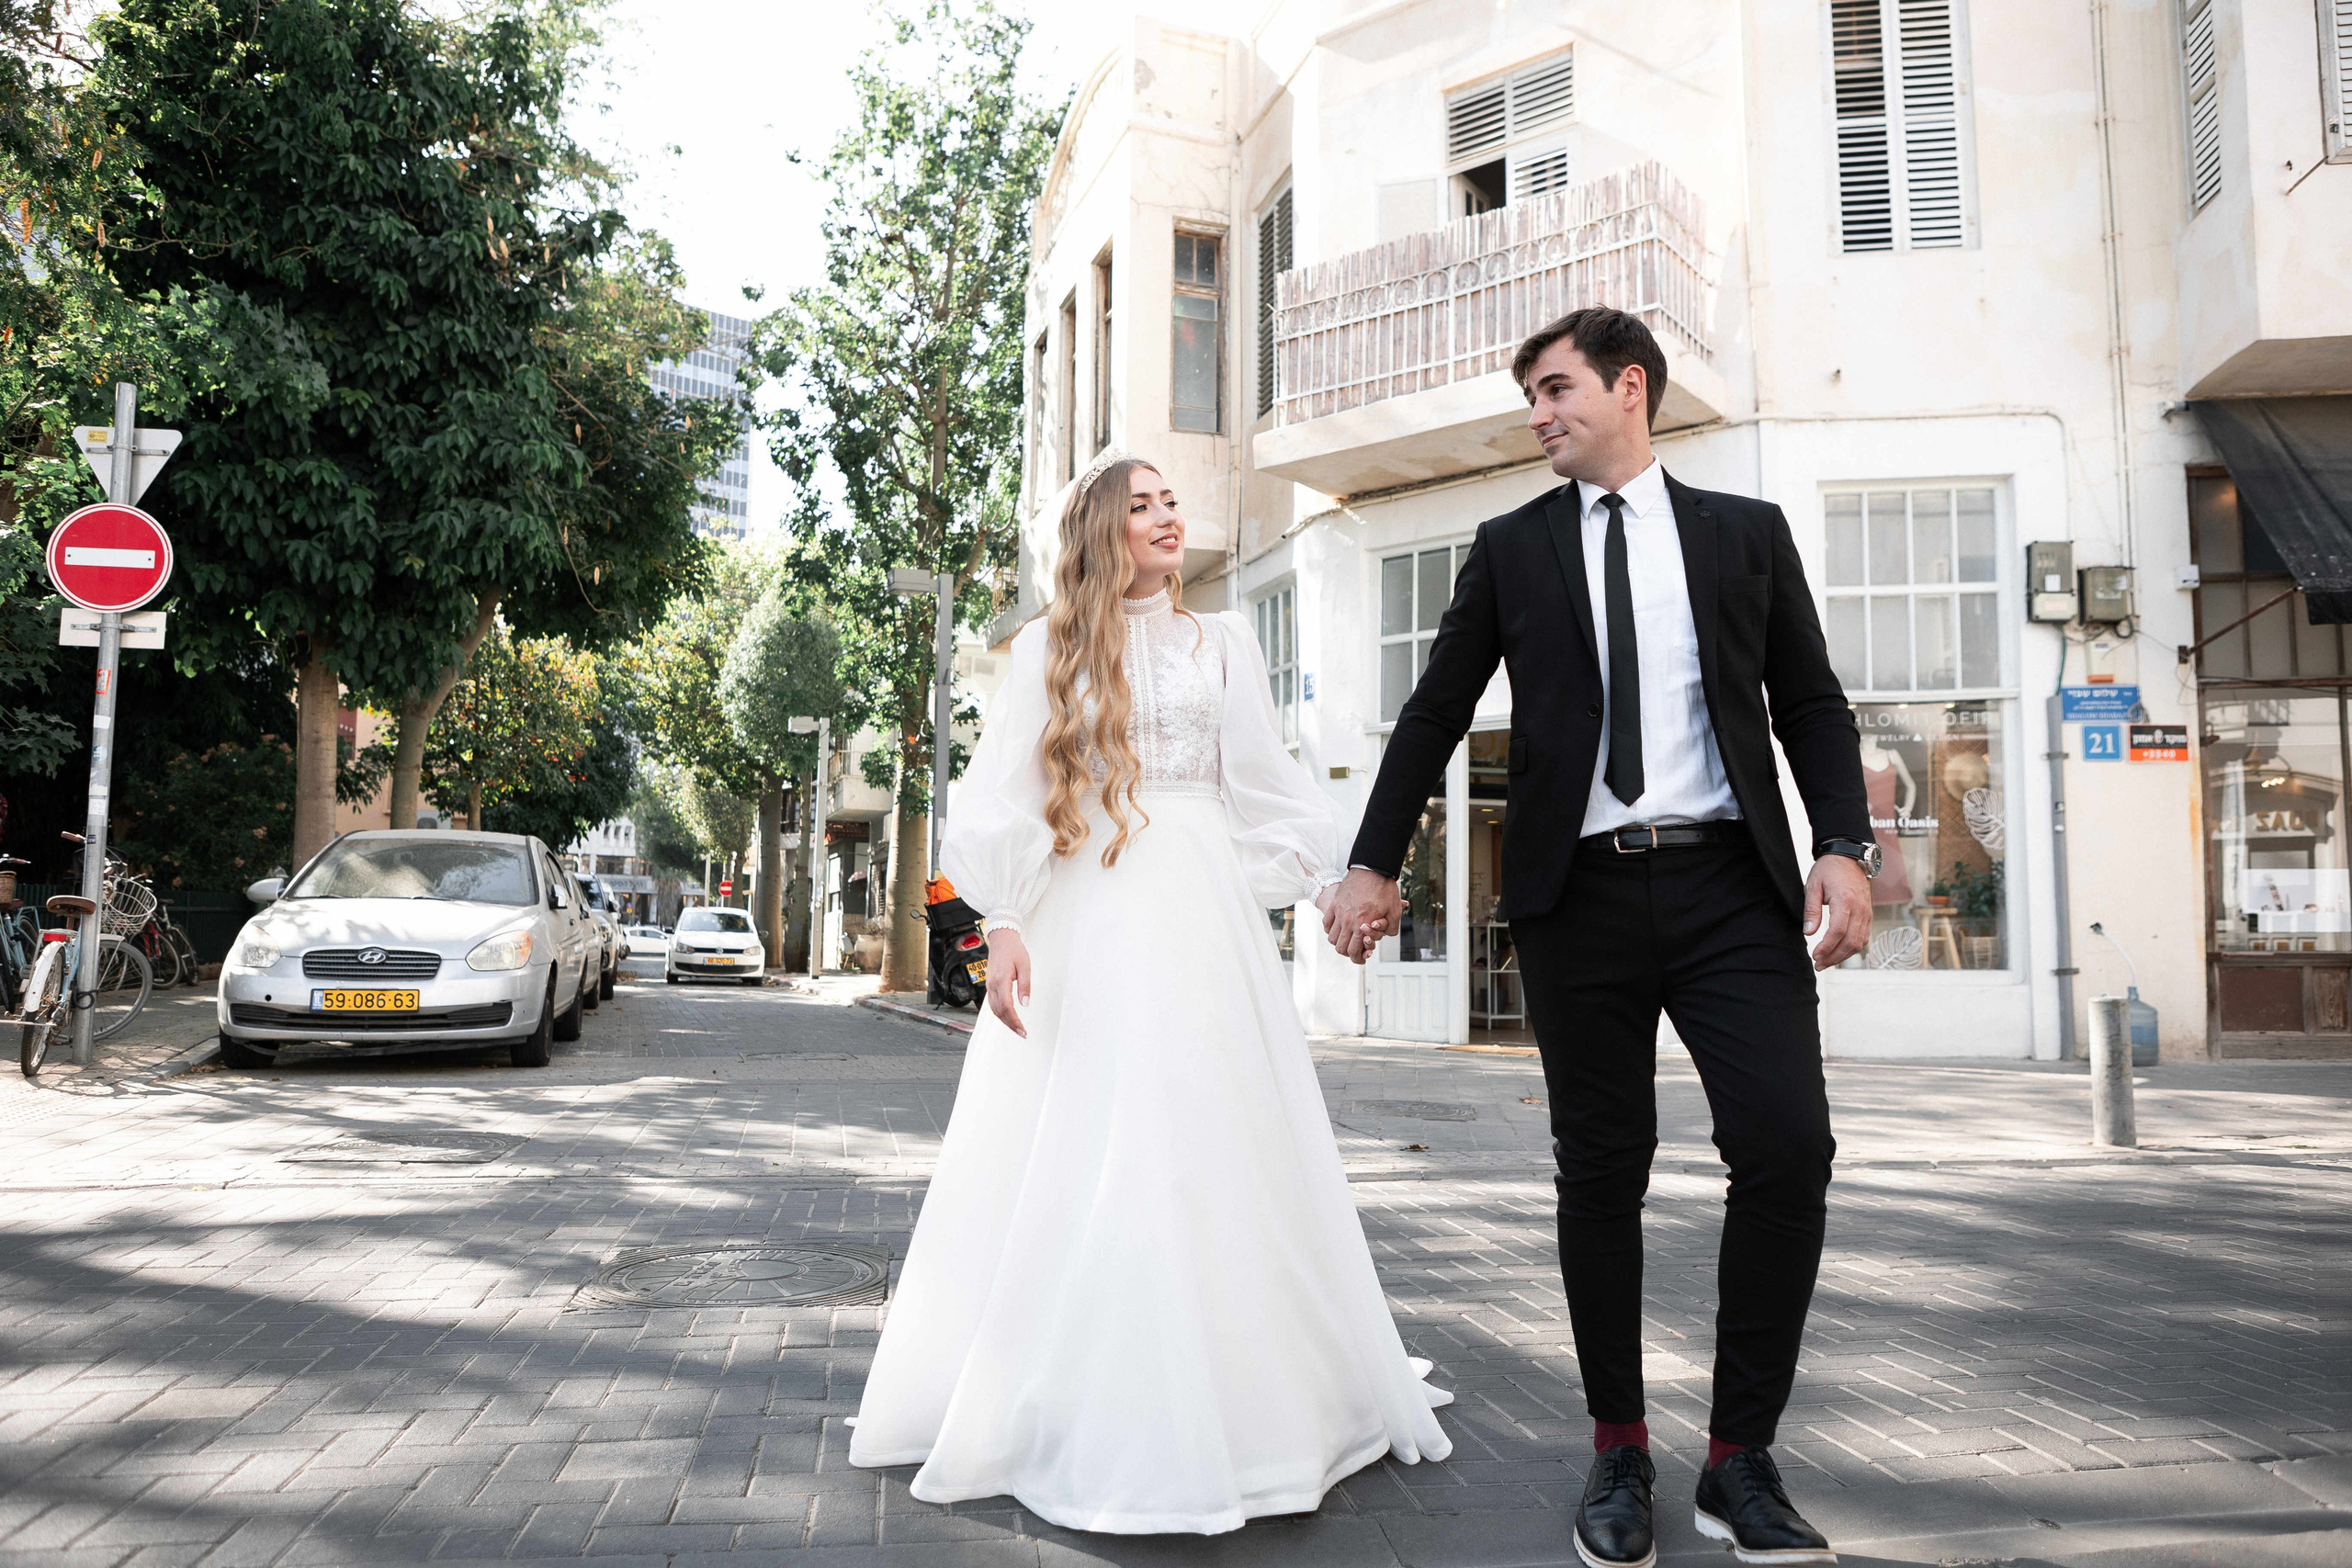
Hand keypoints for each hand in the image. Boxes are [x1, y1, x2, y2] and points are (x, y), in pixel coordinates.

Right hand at [983, 927, 1031, 1036]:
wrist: (1001, 939)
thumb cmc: (1014, 950)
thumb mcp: (1025, 966)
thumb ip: (1025, 986)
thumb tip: (1025, 1004)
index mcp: (1001, 980)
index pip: (1007, 1007)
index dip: (1014, 1021)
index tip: (1023, 1031)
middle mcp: (992, 985)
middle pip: (999, 1012)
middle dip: (1010, 1025)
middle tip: (1023, 1034)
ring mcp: (989, 985)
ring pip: (994, 1010)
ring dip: (1005, 1021)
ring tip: (1017, 1029)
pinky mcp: (990, 985)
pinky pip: (993, 1004)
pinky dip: (1000, 1014)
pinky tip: (1008, 1018)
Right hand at [1322, 867, 1403, 964]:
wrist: (1372, 868)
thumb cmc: (1385, 889)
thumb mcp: (1394, 912)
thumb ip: (1390, 929)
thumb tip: (1383, 936)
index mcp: (1361, 926)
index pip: (1354, 951)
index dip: (1358, 959)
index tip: (1362, 959)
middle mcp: (1347, 922)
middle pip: (1341, 948)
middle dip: (1349, 953)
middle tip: (1356, 951)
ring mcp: (1339, 913)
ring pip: (1332, 937)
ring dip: (1340, 942)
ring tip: (1348, 939)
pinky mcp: (1334, 904)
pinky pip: (1327, 923)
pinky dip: (1331, 930)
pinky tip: (1339, 928)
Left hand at [1804, 853, 1871, 970]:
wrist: (1849, 857)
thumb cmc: (1829, 870)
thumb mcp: (1813, 885)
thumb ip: (1811, 910)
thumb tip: (1809, 933)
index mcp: (1846, 900)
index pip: (1838, 931)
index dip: (1827, 947)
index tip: (1815, 955)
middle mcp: (1860, 909)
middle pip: (1850, 941)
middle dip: (1834, 957)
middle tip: (1818, 964)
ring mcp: (1867, 912)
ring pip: (1859, 943)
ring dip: (1843, 956)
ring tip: (1826, 962)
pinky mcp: (1869, 915)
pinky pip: (1863, 937)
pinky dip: (1852, 948)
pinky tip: (1839, 952)